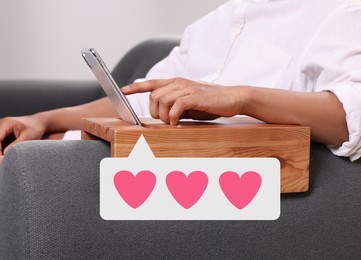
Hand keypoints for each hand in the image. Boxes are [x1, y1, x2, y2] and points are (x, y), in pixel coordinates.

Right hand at [0, 115, 45, 158]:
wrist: (39, 123)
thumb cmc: (35, 129)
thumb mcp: (27, 137)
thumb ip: (15, 145)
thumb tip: (4, 153)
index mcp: (6, 123)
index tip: (2, 159)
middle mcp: (1, 124)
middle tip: (3, 160)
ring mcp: (1, 128)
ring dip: (0, 150)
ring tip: (5, 159)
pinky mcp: (3, 133)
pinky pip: (0, 141)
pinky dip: (2, 149)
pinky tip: (6, 156)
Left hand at [121, 78, 244, 124]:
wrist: (233, 98)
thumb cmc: (210, 103)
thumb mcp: (189, 103)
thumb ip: (175, 106)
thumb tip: (163, 117)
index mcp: (176, 82)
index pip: (151, 83)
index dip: (136, 87)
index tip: (123, 91)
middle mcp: (179, 82)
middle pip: (153, 96)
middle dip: (154, 112)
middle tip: (165, 121)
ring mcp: (187, 88)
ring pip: (162, 100)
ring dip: (164, 116)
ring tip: (173, 122)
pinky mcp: (194, 96)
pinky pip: (175, 106)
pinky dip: (173, 117)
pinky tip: (177, 122)